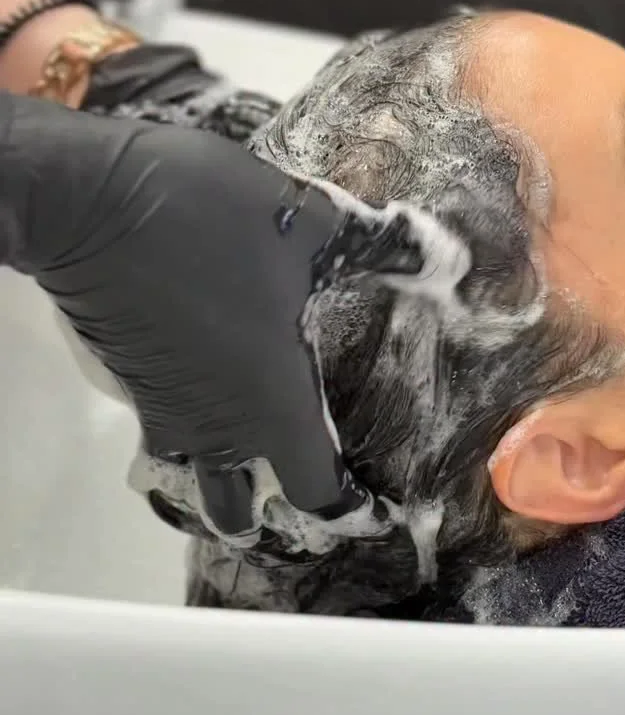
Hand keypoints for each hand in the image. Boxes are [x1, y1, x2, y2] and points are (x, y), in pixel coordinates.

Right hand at [0, 92, 424, 538]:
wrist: (89, 198)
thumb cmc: (206, 217)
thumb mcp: (310, 220)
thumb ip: (383, 245)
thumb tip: (445, 255)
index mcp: (268, 403)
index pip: (317, 492)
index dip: (350, 512)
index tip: (373, 514)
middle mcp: (214, 425)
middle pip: (237, 510)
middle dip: (270, 516)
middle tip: (299, 495)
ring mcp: (164, 407)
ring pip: (191, 476)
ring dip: (219, 480)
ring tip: (249, 457)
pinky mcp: (130, 380)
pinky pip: (163, 432)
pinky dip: (188, 435)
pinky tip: (208, 392)